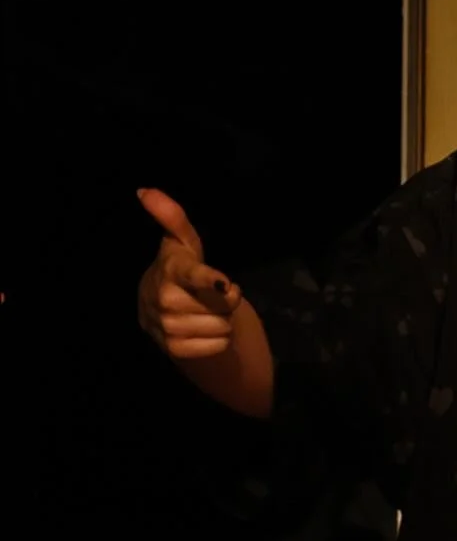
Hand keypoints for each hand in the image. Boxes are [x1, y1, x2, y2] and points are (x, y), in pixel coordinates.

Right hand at [136, 188, 240, 358]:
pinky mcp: (173, 349)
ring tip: (207, 309)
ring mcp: (167, 327)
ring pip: (222, 326)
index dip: (212, 282)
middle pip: (223, 304)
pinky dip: (219, 339)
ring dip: (223, 319)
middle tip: (214, 293)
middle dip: (227, 299)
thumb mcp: (181, 240)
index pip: (195, 277)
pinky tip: (204, 328)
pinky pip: (217, 345)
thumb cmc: (180, 266)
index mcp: (171, 270)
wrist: (157, 307)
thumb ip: (171, 215)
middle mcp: (165, 300)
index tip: (226, 285)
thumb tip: (144, 190)